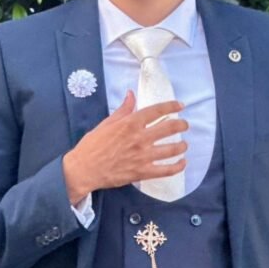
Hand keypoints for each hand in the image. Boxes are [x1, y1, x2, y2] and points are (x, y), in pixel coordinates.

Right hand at [62, 90, 188, 203]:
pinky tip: (182, 163)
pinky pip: (166, 170)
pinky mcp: (142, 172)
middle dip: (181, 125)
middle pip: (169, 128)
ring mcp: (143, 156)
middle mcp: (140, 138)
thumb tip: (131, 95)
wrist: (84, 170)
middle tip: (185, 125)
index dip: (172, 106)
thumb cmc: (92, 146)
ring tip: (184, 145)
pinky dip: (177, 167)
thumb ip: (122, 110)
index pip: (157, 111)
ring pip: (172, 149)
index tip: (180, 106)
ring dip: (182, 146)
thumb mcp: (106, 124)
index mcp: (130, 123)